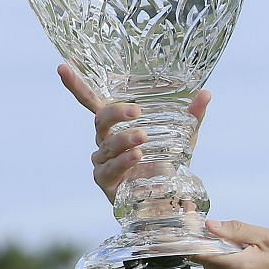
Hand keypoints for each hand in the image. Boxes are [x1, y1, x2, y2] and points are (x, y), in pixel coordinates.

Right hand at [57, 62, 209, 204]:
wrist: (167, 201)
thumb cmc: (166, 164)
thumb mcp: (182, 139)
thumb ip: (191, 117)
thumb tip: (206, 93)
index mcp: (116, 126)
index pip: (91, 102)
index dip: (76, 86)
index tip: (62, 67)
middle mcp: (104, 141)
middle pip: (100, 120)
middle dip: (115, 113)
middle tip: (136, 112)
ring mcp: (102, 162)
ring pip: (106, 146)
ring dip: (123, 140)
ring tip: (142, 139)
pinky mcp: (106, 182)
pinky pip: (110, 169)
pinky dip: (122, 162)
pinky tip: (135, 156)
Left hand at [196, 219, 268, 268]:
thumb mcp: (268, 240)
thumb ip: (237, 230)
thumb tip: (210, 225)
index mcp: (237, 267)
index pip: (199, 250)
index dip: (193, 233)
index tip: (191, 221)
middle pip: (203, 255)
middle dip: (213, 244)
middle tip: (235, 243)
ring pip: (207, 265)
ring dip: (218, 256)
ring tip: (242, 258)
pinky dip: (221, 267)